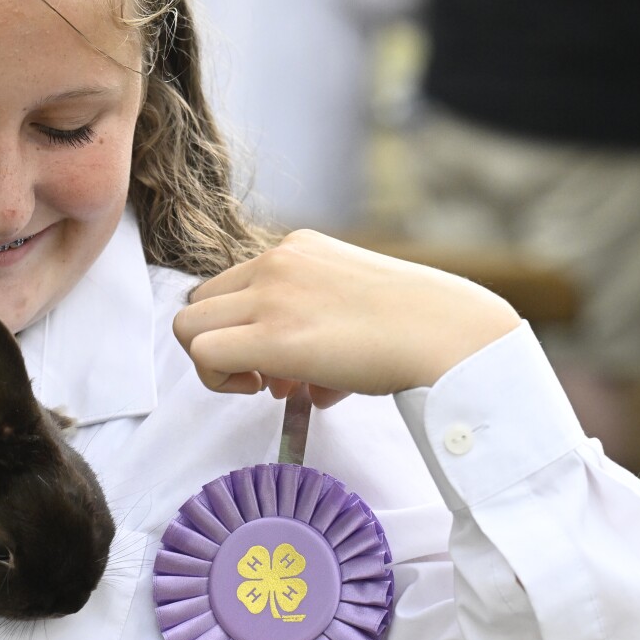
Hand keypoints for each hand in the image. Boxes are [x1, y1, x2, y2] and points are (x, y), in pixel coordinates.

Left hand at [173, 230, 521, 404]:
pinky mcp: (271, 335)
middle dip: (225, 343)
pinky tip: (260, 390)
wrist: (450, 333)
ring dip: (215, 363)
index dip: (243, 326)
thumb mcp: (356, 305)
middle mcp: (276, 262)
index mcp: (297, 248)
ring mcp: (270, 294)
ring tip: (265, 385)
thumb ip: (315, 328)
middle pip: (200, 302)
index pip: (231, 285)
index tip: (279, 357)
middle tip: (268, 375)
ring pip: (189, 326)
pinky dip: (216, 380)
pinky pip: (202, 353)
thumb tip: (296, 380)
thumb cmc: (417, 327)